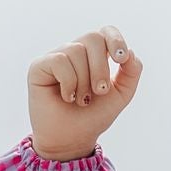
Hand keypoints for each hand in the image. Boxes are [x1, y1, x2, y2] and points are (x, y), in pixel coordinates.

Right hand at [26, 27, 141, 158]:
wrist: (71, 139)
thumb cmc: (93, 116)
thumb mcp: (121, 94)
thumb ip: (131, 72)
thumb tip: (130, 52)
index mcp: (94, 55)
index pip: (105, 32)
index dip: (115, 39)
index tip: (121, 59)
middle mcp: (74, 52)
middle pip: (93, 38)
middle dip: (101, 67)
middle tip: (100, 91)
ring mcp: (56, 57)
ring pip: (76, 50)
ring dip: (84, 81)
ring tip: (81, 99)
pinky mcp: (39, 66)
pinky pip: (60, 61)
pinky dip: (69, 82)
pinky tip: (66, 96)